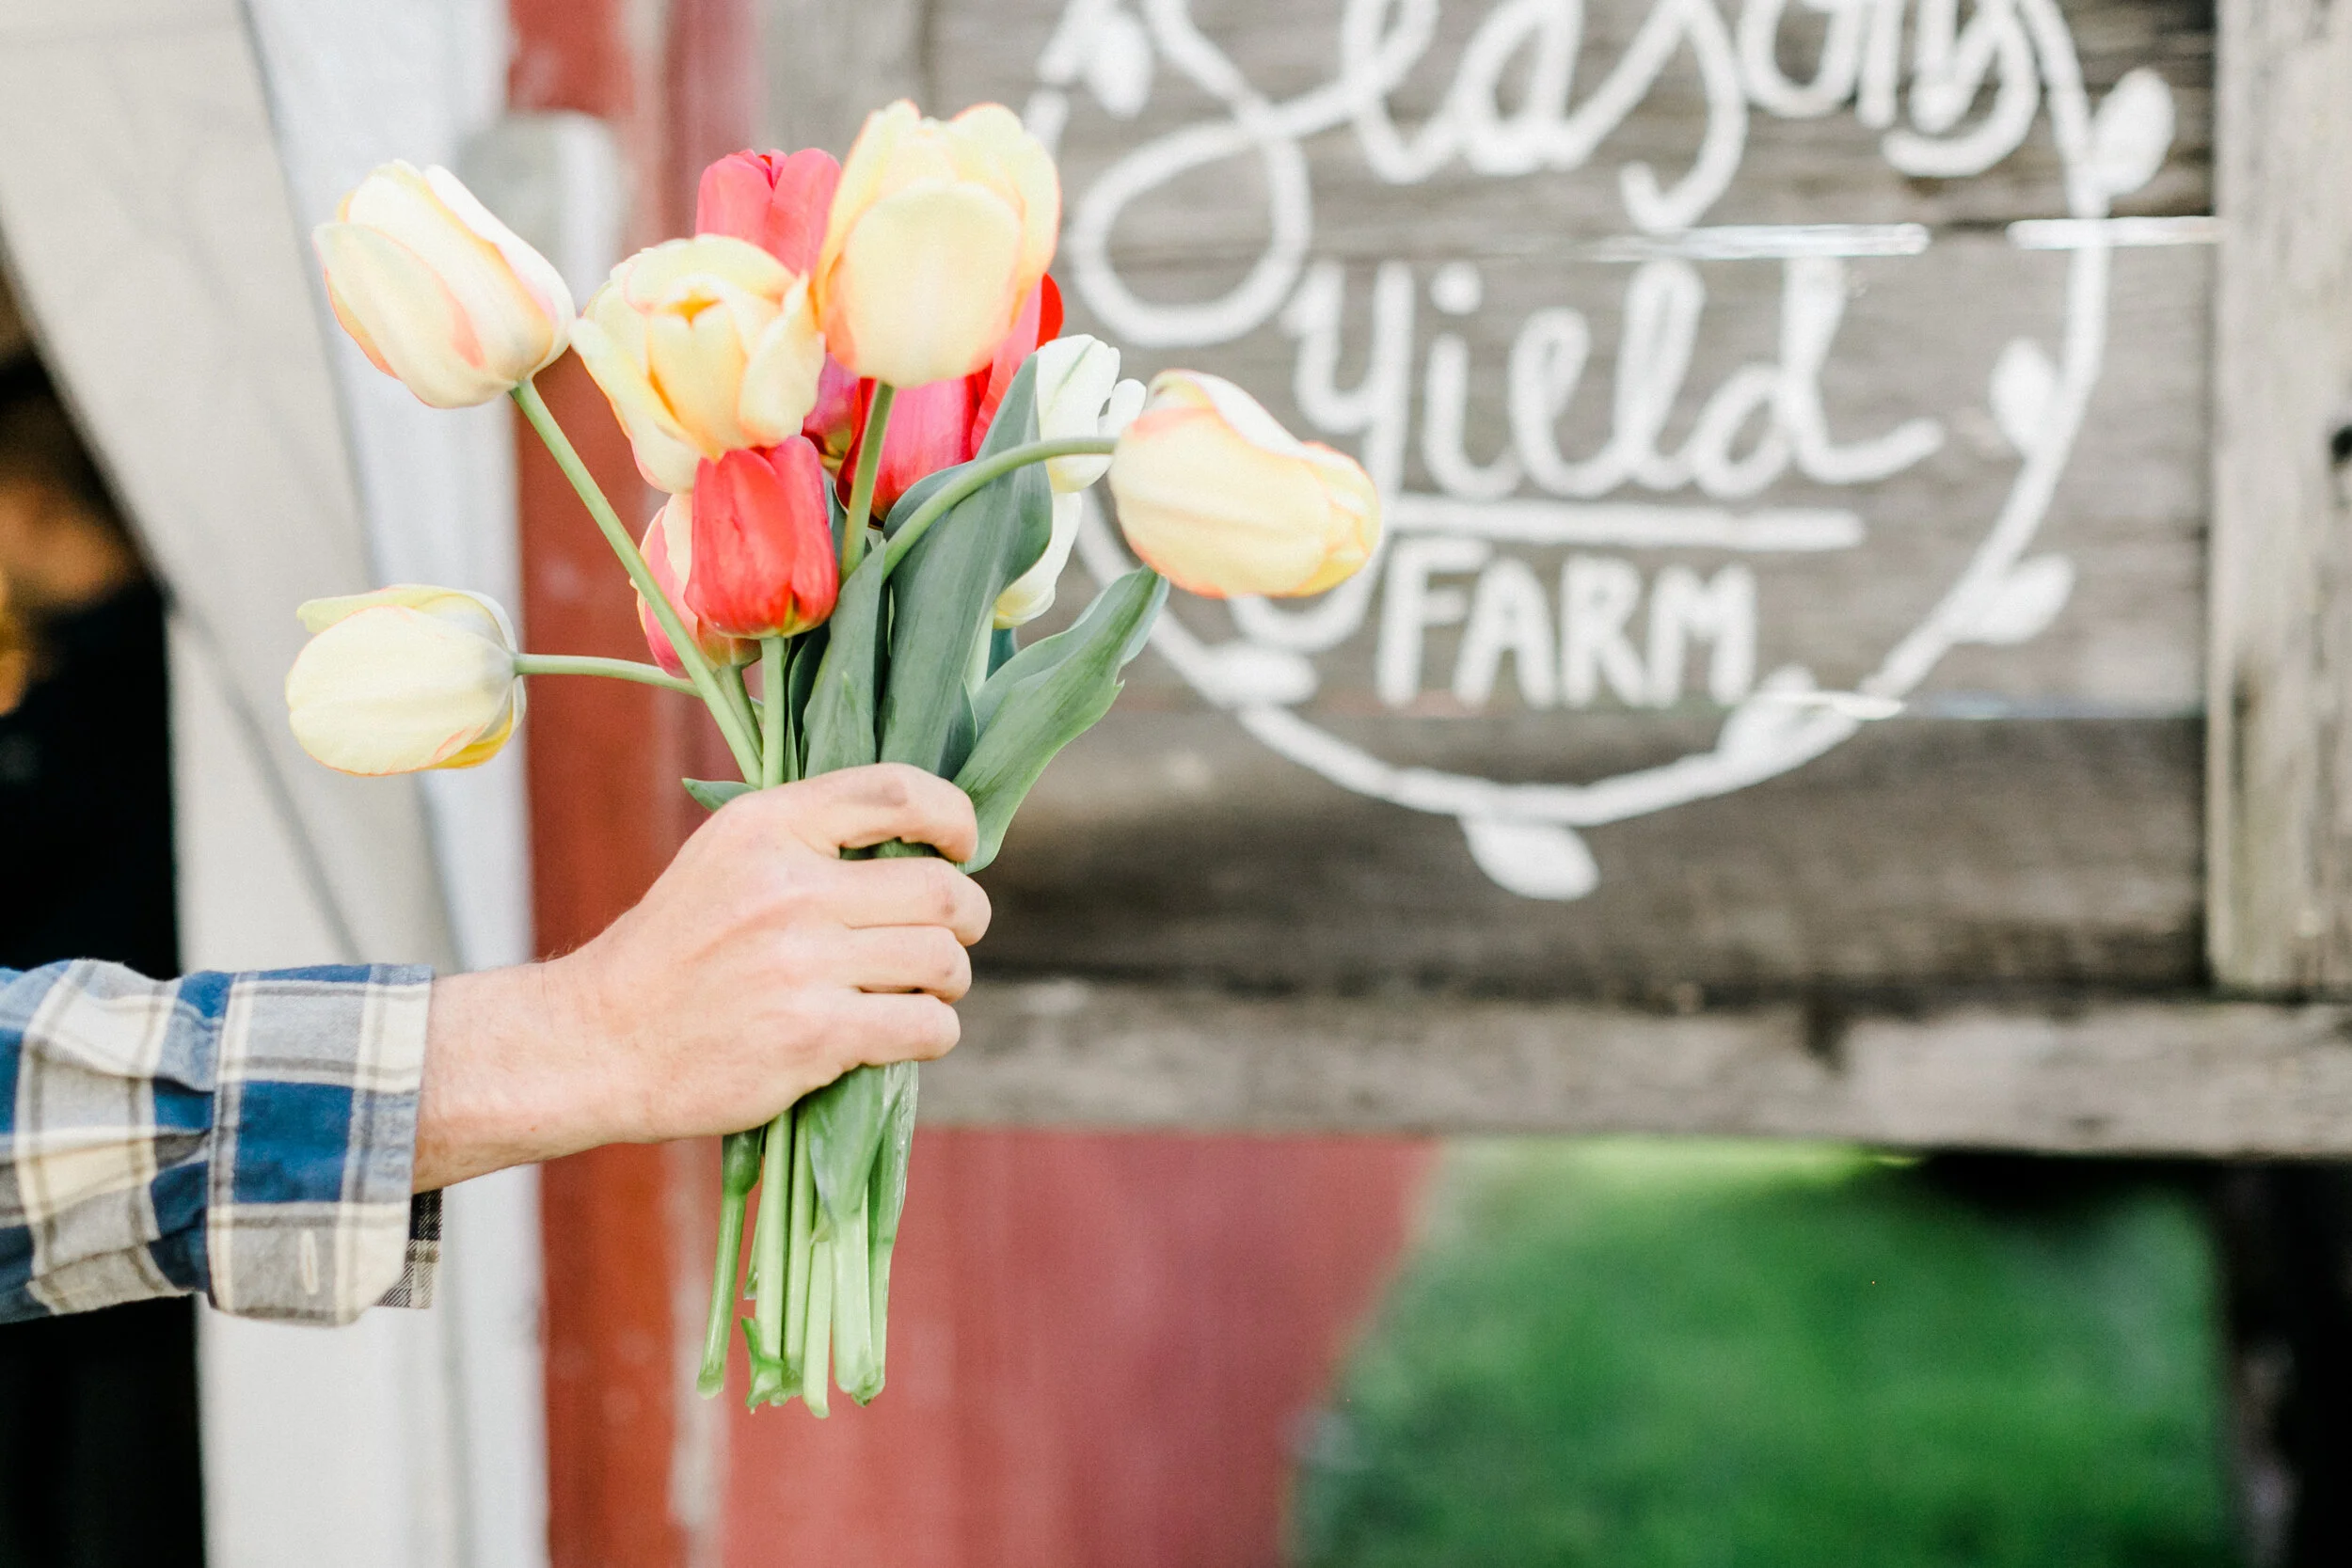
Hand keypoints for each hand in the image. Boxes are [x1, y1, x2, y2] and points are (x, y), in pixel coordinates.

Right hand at [413, 764, 990, 1189]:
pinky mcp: (813, 1035)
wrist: (601, 1041)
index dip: (955, 816)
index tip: (962, 846)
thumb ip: (810, 838)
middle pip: (941, 890)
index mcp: (766, 825)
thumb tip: (925, 840)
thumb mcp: (725, 858)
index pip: (897, 792)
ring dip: (949, 982)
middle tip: (951, 938)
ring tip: (920, 992)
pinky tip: (905, 1034)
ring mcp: (801, 963)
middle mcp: (788, 886)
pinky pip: (927, 1026)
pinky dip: (934, 1033)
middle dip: (967, 919)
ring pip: (943, 961)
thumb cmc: (677, 951)